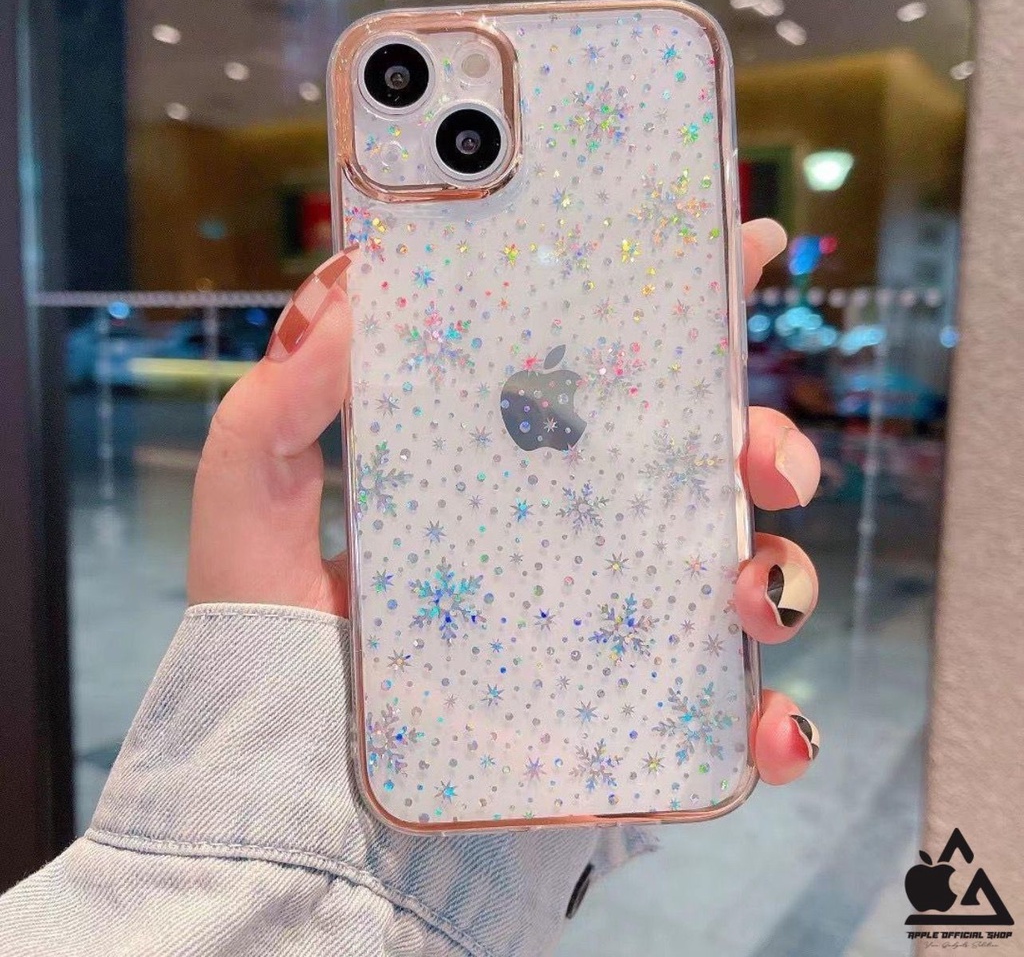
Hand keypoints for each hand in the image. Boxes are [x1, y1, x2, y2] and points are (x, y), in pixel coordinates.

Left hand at [188, 219, 821, 786]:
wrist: (283, 789)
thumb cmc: (263, 632)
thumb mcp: (254, 494)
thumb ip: (285, 395)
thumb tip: (357, 283)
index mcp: (508, 462)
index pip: (609, 372)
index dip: (686, 310)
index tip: (748, 249)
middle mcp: (572, 533)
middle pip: (702, 468)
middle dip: (762, 444)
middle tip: (764, 459)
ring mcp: (607, 625)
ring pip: (736, 577)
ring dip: (780, 575)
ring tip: (752, 594)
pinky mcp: (621, 720)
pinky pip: (722, 721)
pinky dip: (772, 725)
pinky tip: (767, 733)